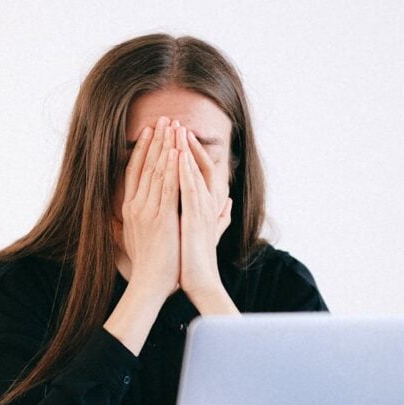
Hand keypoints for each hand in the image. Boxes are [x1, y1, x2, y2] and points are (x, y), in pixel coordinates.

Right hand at [117, 116, 180, 301]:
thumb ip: (133, 223)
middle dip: (155, 140)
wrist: (150, 284)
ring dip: (165, 146)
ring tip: (172, 126)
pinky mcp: (161, 218)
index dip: (143, 150)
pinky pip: (167, 187)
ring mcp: (147, 211)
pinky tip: (177, 151)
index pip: (135, 172)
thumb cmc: (147, 265)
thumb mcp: (135, 239)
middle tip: (164, 118)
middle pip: (145, 166)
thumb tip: (125, 216)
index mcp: (130, 209)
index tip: (150, 131)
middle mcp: (135, 206)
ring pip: (156, 172)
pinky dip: (171, 168)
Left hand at [175, 124, 232, 299]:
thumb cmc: (198, 261)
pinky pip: (189, 188)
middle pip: (196, 165)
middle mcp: (207, 203)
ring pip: (193, 172)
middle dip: (185, 143)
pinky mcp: (195, 217)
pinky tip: (176, 155)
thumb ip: (219, 217)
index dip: (189, 152)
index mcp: (206, 205)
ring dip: (185, 149)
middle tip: (174, 122)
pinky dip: (183, 170)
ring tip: (176, 129)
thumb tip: (229, 205)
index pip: (198, 171)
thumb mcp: (206, 232)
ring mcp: (202, 209)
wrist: (200, 282)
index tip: (176, 135)